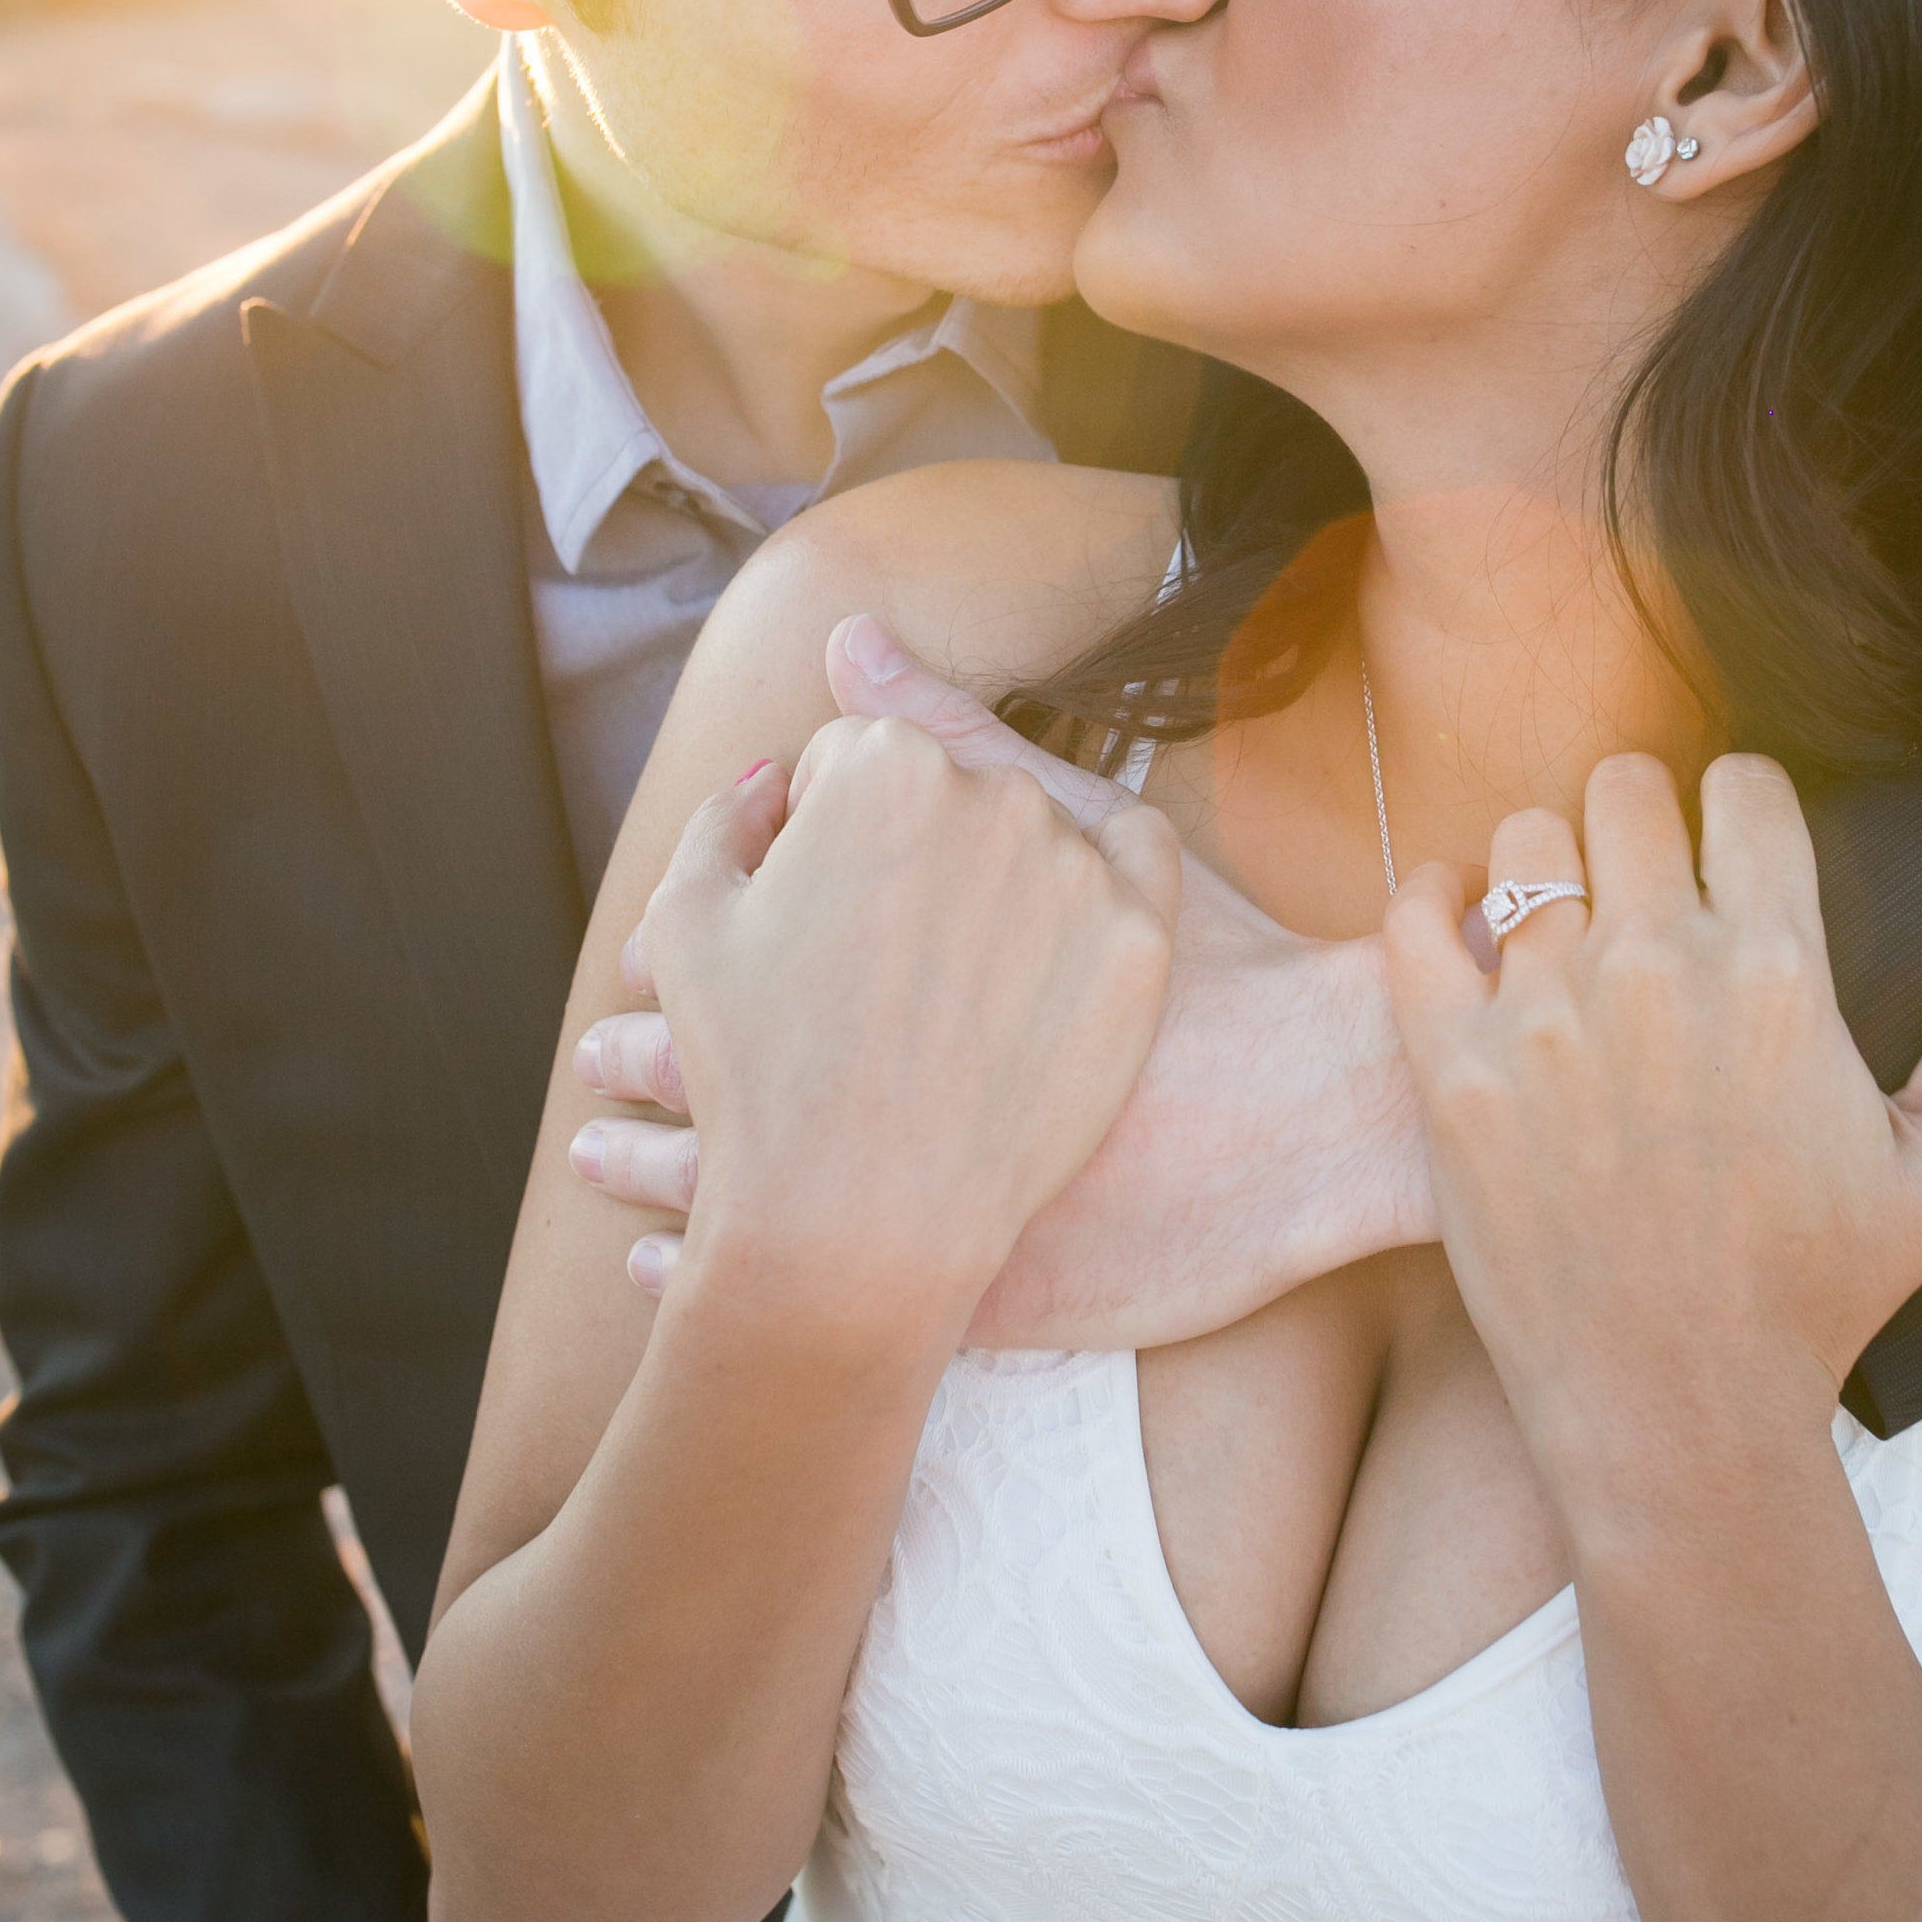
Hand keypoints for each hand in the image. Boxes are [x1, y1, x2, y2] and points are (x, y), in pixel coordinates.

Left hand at [574, 617, 1435, 1345]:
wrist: (1322, 1108)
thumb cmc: (1210, 960)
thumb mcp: (1084, 832)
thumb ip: (950, 732)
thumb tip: (845, 635)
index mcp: (925, 929)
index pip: (762, 933)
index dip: (699, 952)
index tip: (653, 961)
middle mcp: (918, 1055)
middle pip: (738, 1051)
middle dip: (656, 1058)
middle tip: (599, 1060)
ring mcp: (939, 1177)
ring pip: (749, 1175)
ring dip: (663, 1162)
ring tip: (601, 1154)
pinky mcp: (971, 1285)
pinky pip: (811, 1286)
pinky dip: (725, 1274)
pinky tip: (669, 1266)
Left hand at [1383, 751, 1921, 1500]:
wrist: (1677, 1417)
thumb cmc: (1814, 1301)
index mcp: (1782, 976)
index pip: (1748, 786)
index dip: (1742, 809)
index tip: (1730, 856)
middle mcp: (1660, 973)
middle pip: (1627, 786)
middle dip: (1641, 822)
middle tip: (1641, 890)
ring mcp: (1546, 1017)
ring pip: (1524, 836)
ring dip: (1545, 864)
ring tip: (1559, 927)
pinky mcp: (1451, 1070)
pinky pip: (1415, 917)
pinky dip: (1434, 901)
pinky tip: (1463, 928)